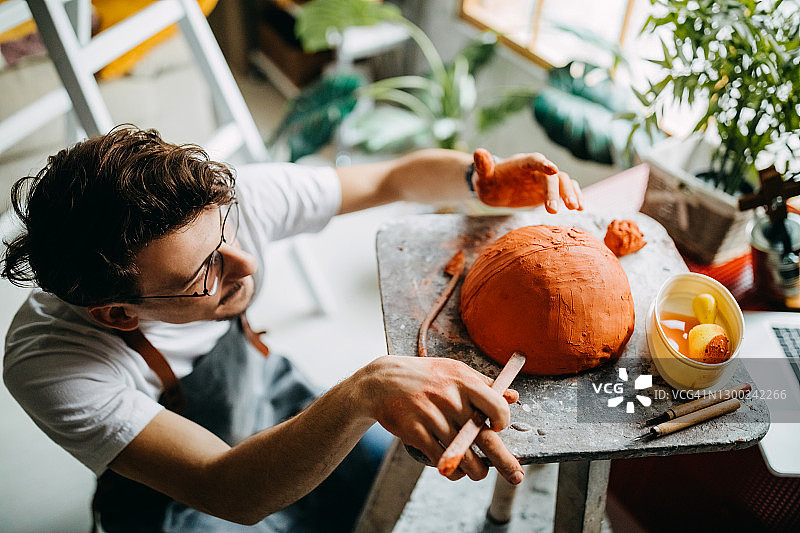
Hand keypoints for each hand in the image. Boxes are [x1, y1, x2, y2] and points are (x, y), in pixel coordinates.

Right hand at [361, 356, 523, 484]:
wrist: (383, 382)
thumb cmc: (426, 376)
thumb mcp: (455, 371)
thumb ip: (485, 384)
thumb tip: (514, 397)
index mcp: (463, 381)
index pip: (496, 406)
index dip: (502, 420)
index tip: (497, 427)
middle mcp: (450, 399)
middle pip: (486, 438)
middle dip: (505, 462)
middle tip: (516, 476)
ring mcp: (433, 417)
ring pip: (465, 456)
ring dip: (476, 471)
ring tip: (478, 473)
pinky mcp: (416, 433)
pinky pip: (443, 460)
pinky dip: (453, 471)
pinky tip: (456, 471)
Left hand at [473, 148, 583, 211]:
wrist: (495, 189)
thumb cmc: (488, 181)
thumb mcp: (482, 177)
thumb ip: (483, 166)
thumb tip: (478, 152)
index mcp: (522, 163)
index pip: (534, 160)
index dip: (543, 164)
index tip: (553, 170)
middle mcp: (537, 169)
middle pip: (551, 177)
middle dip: (555, 192)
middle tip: (555, 210)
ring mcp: (544, 180)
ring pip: (563, 183)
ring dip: (570, 194)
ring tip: (576, 209)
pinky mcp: (549, 191)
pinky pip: (565, 191)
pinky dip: (574, 196)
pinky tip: (580, 208)